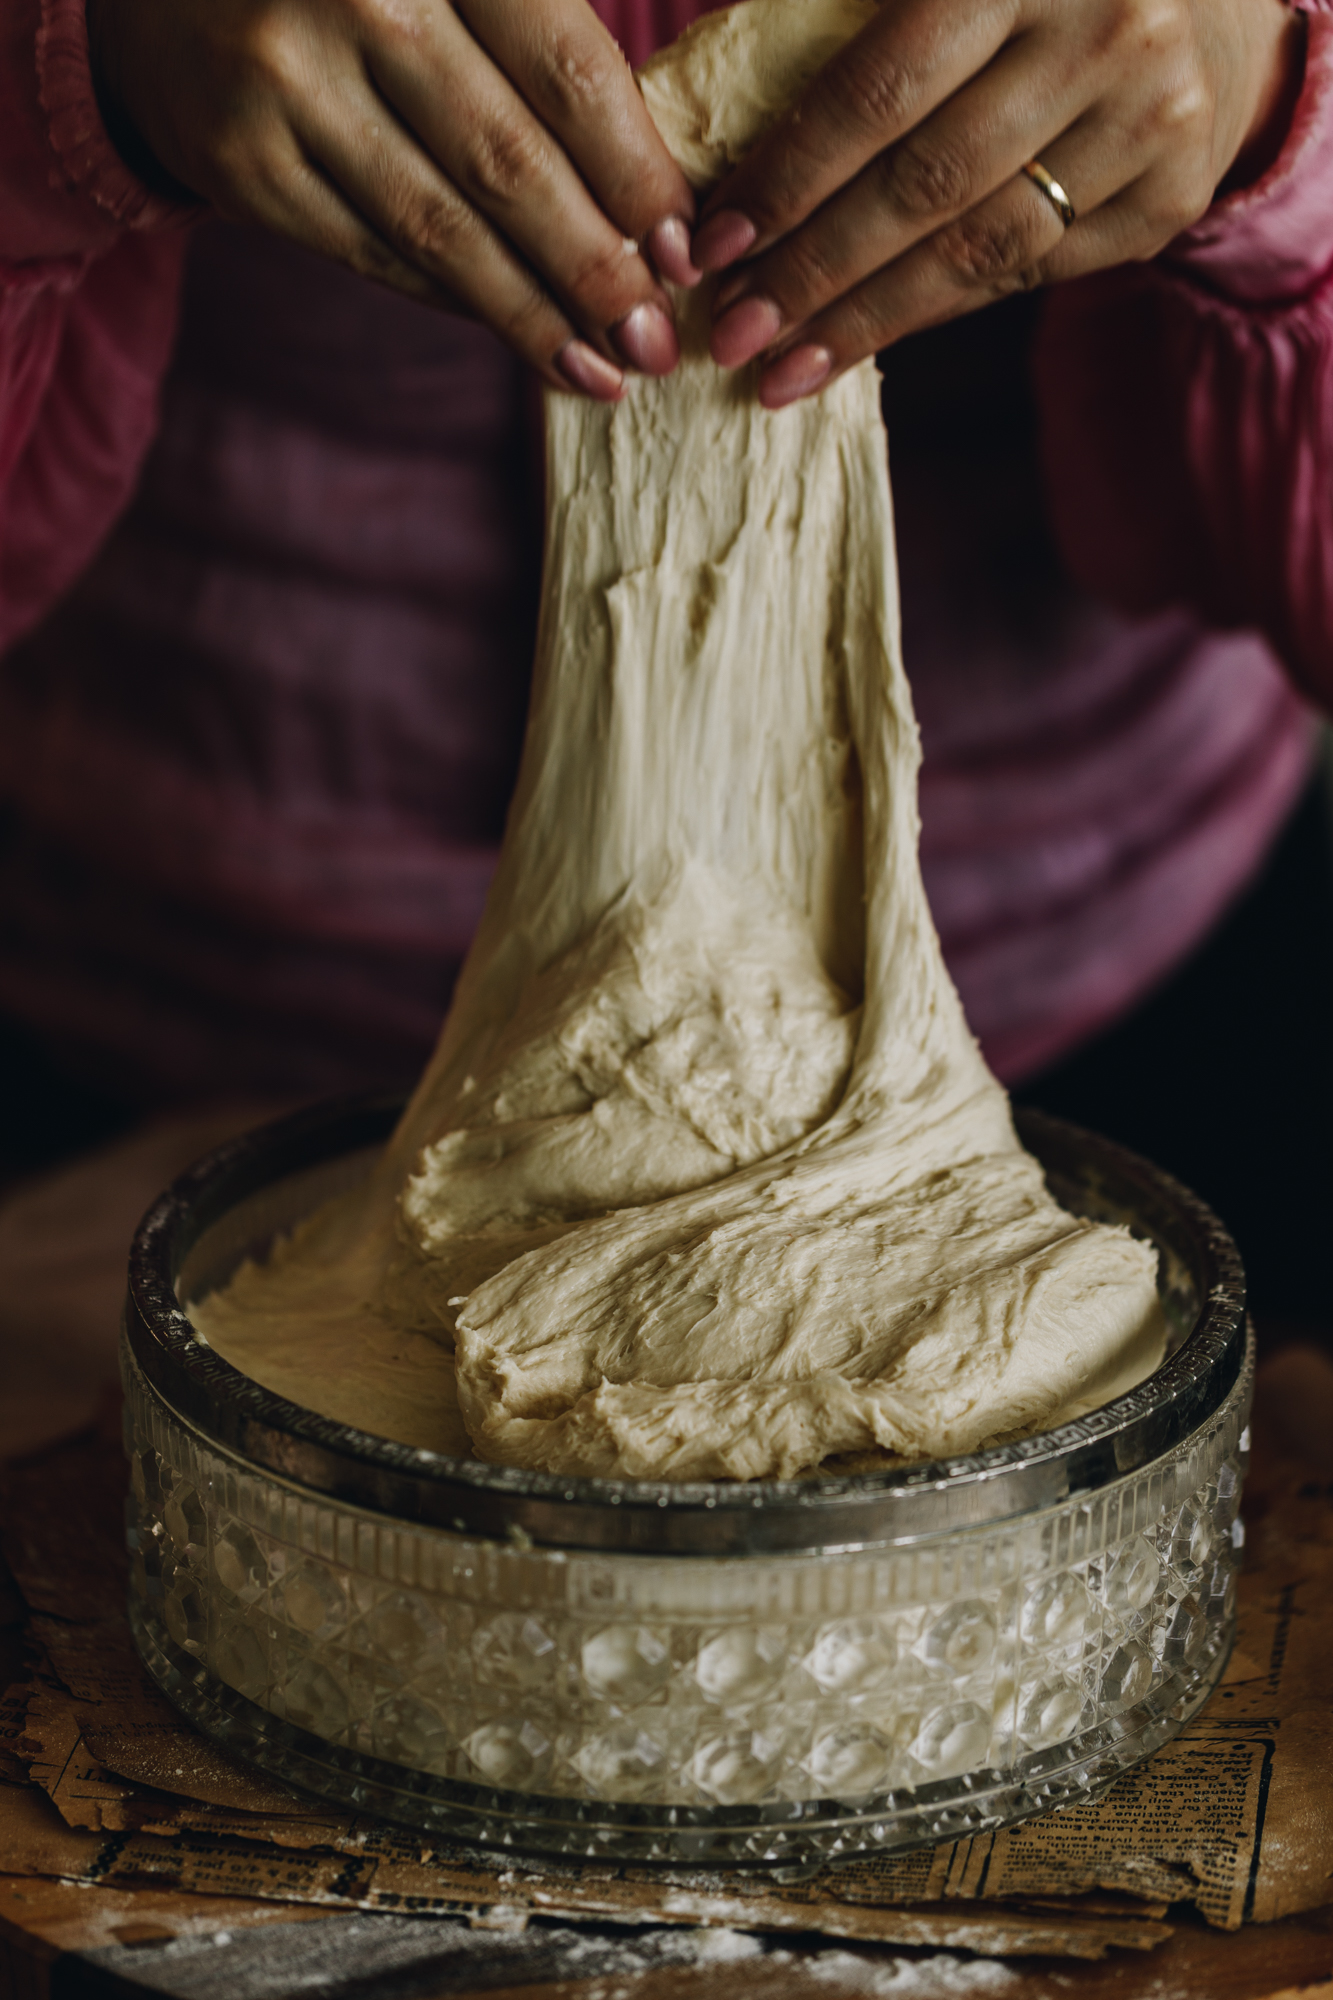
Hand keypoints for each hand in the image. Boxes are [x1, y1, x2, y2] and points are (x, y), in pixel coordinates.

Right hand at [86, 0, 701, 397]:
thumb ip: (542, 47)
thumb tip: (658, 204)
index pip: (566, 70)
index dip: (635, 173)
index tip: (686, 250)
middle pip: (509, 163)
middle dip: (597, 270)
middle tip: (657, 340)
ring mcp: (288, 81)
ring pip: (443, 229)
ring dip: (535, 316)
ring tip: (604, 371)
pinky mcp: (244, 163)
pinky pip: (379, 254)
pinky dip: (459, 303)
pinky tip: (522, 338)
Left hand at [691, 0, 1305, 406]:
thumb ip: (843, 21)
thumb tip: (708, 149)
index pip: (879, 90)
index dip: (788, 176)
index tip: (712, 246)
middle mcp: (1103, 29)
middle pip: (926, 184)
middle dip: (812, 271)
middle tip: (731, 334)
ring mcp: (1149, 118)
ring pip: (978, 248)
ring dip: (865, 320)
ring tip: (781, 369)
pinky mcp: (1168, 195)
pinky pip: (1025, 274)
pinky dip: (932, 312)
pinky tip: (861, 343)